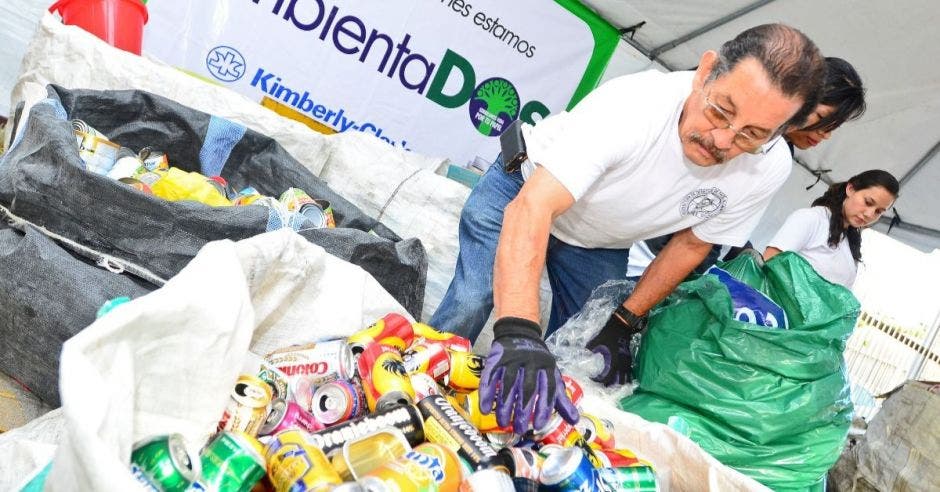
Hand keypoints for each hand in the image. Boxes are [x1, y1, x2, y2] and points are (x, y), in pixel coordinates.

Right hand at [479, 317, 578, 432]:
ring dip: (504, 406)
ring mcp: (512, 360)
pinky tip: (485, 409)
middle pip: (527, 389)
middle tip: (519, 429)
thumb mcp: (552, 376)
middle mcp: (531, 363)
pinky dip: (487, 394)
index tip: (539, 426)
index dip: (544, 408)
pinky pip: (490, 378)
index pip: (548, 389)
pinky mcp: (496, 359)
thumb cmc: (538, 361)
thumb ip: (561, 398)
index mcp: (547, 368)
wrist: (519, 333)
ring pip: (508, 385)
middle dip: (523, 411)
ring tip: (503, 423)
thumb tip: (575, 421)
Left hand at [587, 305, 645, 385]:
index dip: (600, 383)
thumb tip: (581, 357)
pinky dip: (624, 379)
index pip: (608, 379)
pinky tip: (618, 380)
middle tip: (603, 391)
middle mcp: (621, 364)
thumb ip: (590, 350)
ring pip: (625, 379)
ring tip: (610, 389)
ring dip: (618, 385)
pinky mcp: (628, 359)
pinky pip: (628, 373)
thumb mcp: (596, 341)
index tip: (593, 384)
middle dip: (611, 388)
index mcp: (613, 361)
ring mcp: (626, 362)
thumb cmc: (608, 333)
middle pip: (618, 383)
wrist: (622, 324)